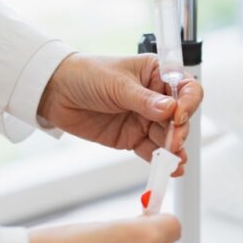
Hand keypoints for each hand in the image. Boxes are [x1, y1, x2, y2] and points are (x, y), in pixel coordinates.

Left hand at [37, 54, 202, 175]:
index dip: (188, 103)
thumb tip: (170, 109)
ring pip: (168, 137)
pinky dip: (160, 160)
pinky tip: (169, 168)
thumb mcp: (116, 84)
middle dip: (179, 131)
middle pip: (180, 117)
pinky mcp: (133, 137)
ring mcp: (145, 119)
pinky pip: (151, 150)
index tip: (178, 116)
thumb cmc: (86, 74)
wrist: (55, 92)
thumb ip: (144, 100)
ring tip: (174, 162)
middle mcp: (155, 97)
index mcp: (156, 74)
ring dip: (173, 150)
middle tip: (172, 143)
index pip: (185, 88)